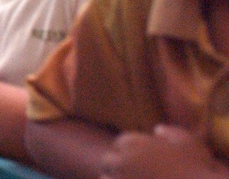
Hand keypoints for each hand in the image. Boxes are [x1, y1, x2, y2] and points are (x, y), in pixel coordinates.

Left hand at [100, 125, 228, 178]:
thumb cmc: (197, 168)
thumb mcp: (189, 144)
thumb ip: (172, 132)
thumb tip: (157, 129)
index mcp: (136, 144)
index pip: (122, 142)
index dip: (127, 149)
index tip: (132, 156)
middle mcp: (124, 161)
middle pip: (108, 160)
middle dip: (114, 164)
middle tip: (123, 170)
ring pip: (106, 177)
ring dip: (111, 178)